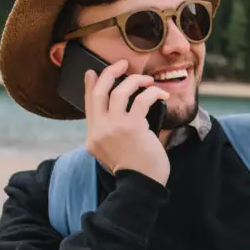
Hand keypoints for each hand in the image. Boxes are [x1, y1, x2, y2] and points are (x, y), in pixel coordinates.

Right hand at [83, 59, 170, 185]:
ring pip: (120, 92)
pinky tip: (161, 94)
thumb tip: (118, 112)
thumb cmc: (135, 169)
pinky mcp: (133, 127)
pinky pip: (142, 100)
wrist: (142, 185)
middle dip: (110, 73)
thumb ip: (110, 133)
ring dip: (135, 81)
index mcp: (92, 136)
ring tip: (147, 80)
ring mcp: (114, 128)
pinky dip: (153, 93)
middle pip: (99, 92)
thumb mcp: (113, 151)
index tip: (93, 72)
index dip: (90, 85)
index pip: (88, 104)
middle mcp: (99, 130)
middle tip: (123, 64)